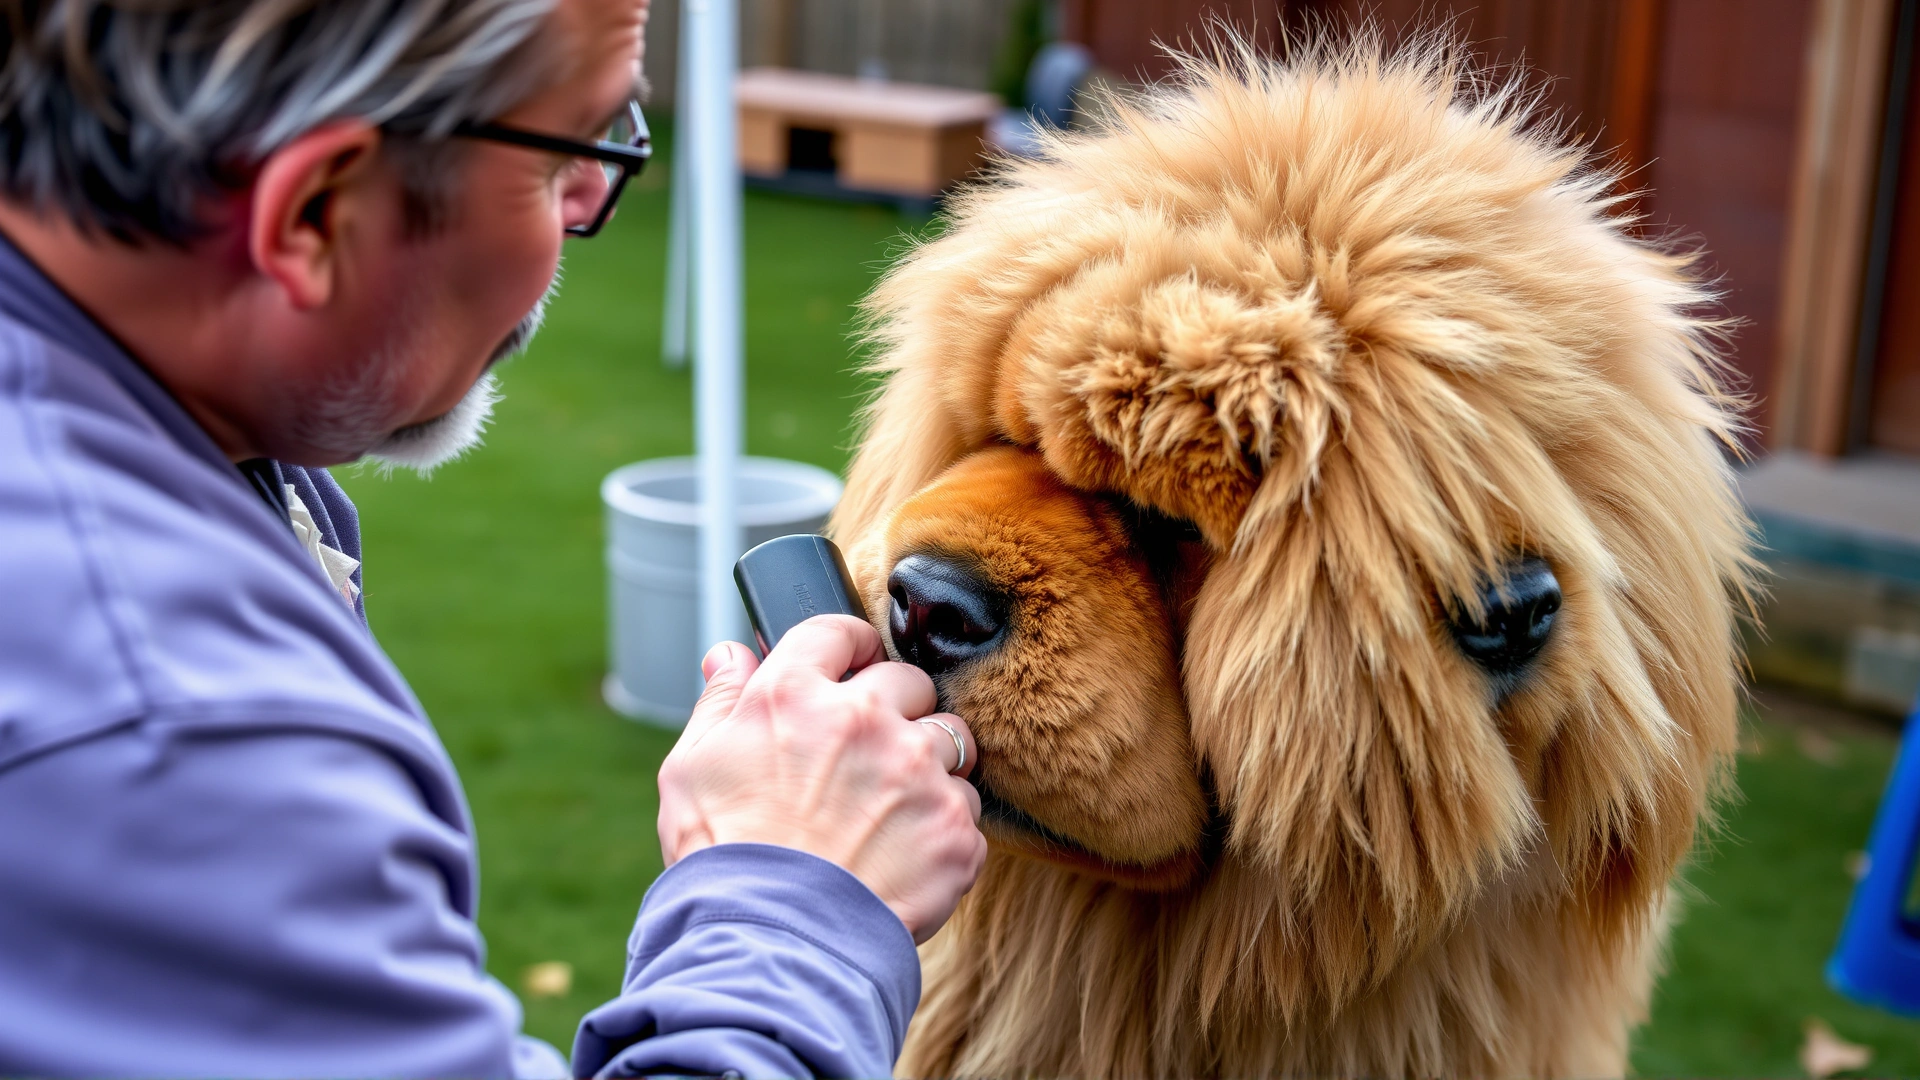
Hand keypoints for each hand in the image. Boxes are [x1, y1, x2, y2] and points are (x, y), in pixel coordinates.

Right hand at [657, 615, 986, 942]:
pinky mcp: (954, 827)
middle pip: (909, 680)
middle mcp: (865, 720)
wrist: (772, 950)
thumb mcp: (692, 770)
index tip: (852, 666)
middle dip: (896, 708)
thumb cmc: (723, 860)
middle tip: (870, 755)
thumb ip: (720, 701)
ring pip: (951, 739)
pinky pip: (966, 809)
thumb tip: (730, 655)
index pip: (839, 631)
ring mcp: (917, 772)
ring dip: (929, 765)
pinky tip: (904, 855)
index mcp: (794, 695)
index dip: (848, 647)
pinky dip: (943, 829)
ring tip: (892, 810)